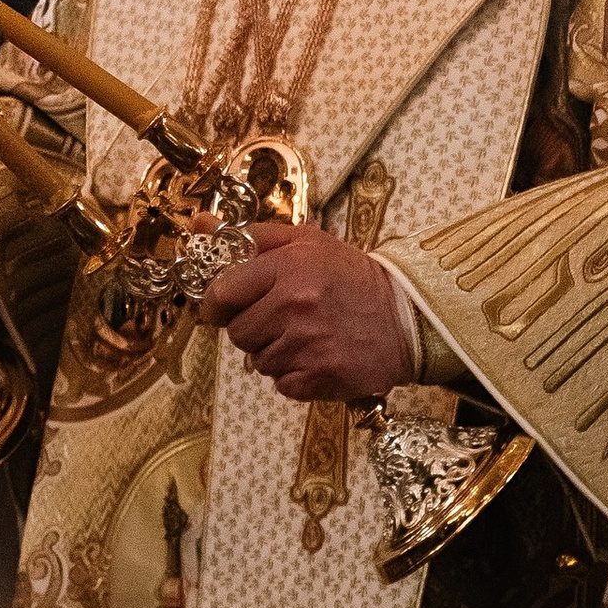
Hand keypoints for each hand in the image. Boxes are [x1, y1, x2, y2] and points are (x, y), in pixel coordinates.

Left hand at [200, 221, 414, 404]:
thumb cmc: (349, 276)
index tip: (225, 305)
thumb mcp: (305, 242)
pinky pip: (281, 384)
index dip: (217, 302)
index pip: (223, 292)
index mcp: (288, 267)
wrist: (406, 316)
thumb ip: (252, 236)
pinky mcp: (320, 378)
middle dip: (252, 327)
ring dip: (274, 352)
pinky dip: (293, 375)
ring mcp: (308, 345)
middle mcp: (295, 306)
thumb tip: (201, 223)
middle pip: (237, 333)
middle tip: (279, 317)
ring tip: (304, 335)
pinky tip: (315, 356)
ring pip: (258, 361)